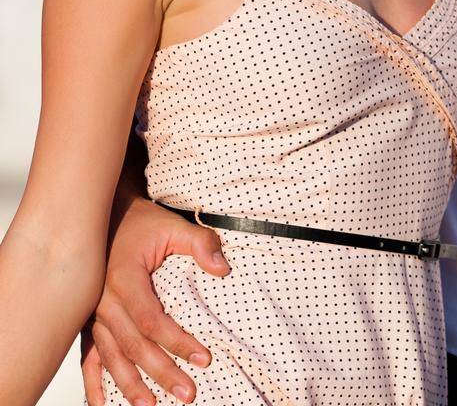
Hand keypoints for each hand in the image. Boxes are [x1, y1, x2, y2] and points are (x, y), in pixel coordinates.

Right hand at [80, 198, 229, 405]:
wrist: (105, 216)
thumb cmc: (141, 222)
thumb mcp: (172, 225)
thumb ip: (200, 243)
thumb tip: (223, 269)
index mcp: (125, 279)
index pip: (153, 320)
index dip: (178, 342)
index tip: (204, 358)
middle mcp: (104, 301)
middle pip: (134, 346)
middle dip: (162, 372)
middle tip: (188, 393)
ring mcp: (92, 314)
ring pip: (112, 357)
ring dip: (130, 385)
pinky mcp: (87, 321)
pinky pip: (88, 357)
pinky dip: (93, 383)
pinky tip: (102, 405)